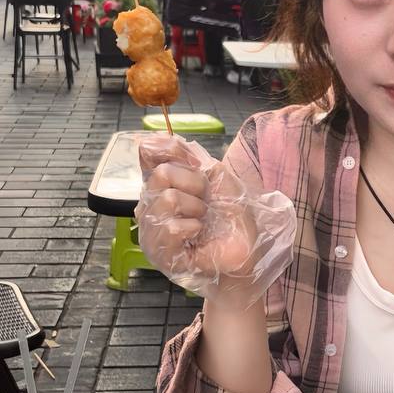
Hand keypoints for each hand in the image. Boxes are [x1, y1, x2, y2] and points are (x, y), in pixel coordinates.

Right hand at [136, 134, 295, 306]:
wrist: (246, 253)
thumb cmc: (232, 217)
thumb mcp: (216, 176)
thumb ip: (185, 155)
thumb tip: (150, 138)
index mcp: (161, 185)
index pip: (147, 154)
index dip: (171, 152)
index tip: (197, 165)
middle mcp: (149, 205)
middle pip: (160, 174)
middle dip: (195, 184)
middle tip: (206, 202)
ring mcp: (151, 230)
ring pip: (167, 199)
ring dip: (196, 208)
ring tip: (203, 221)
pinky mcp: (159, 253)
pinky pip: (172, 227)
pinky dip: (193, 227)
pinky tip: (197, 236)